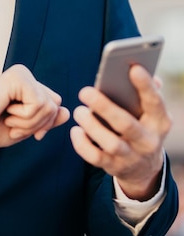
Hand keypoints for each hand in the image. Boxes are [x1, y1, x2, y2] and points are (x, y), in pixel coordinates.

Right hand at [0, 64, 69, 159]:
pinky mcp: (17, 77)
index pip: (54, 105)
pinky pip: (39, 104)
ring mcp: (21, 74)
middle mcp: (25, 76)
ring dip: (28, 123)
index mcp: (26, 86)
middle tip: (12, 124)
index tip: (20, 130)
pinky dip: (25, 118)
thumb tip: (68, 112)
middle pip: (55, 105)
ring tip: (8, 119)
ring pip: (49, 106)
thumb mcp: (23, 128)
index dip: (44, 124)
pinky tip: (6, 112)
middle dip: (37, 125)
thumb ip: (45, 120)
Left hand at [70, 64, 171, 199]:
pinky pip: (95, 158)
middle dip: (104, 107)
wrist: (144, 167)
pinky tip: (76, 130)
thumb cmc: (142, 125)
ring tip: (79, 111)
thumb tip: (140, 69)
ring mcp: (131, 156)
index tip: (133, 68)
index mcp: (160, 122)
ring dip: (91, 126)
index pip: (155, 102)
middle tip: (85, 91)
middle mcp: (148, 141)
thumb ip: (146, 92)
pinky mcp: (114, 167)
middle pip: (126, 125)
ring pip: (110, 143)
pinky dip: (82, 144)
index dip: (146, 86)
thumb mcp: (151, 113)